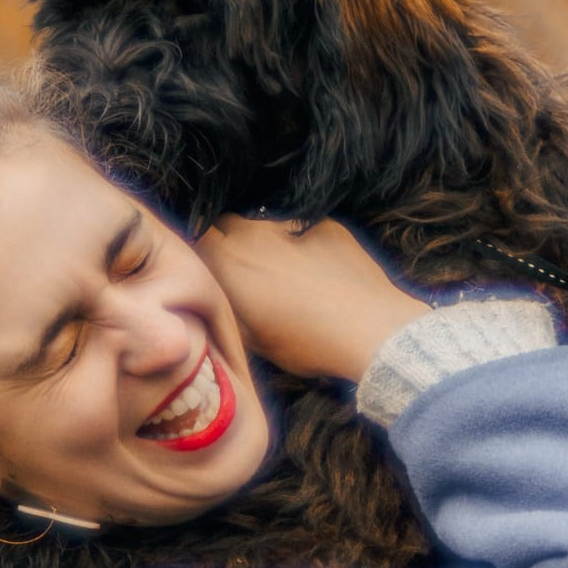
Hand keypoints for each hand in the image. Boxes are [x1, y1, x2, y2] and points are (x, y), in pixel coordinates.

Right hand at [196, 217, 427, 385]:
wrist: (370, 329)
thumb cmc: (306, 343)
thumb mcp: (254, 340)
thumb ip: (228, 309)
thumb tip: (218, 298)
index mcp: (230, 263)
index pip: (197, 237)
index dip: (201, 251)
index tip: (209, 269)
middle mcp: (254, 235)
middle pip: (227, 223)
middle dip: (228, 241)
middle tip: (244, 272)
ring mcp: (292, 225)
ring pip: (265, 224)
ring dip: (264, 241)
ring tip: (285, 272)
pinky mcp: (326, 225)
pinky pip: (303, 228)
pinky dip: (303, 242)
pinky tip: (320, 269)